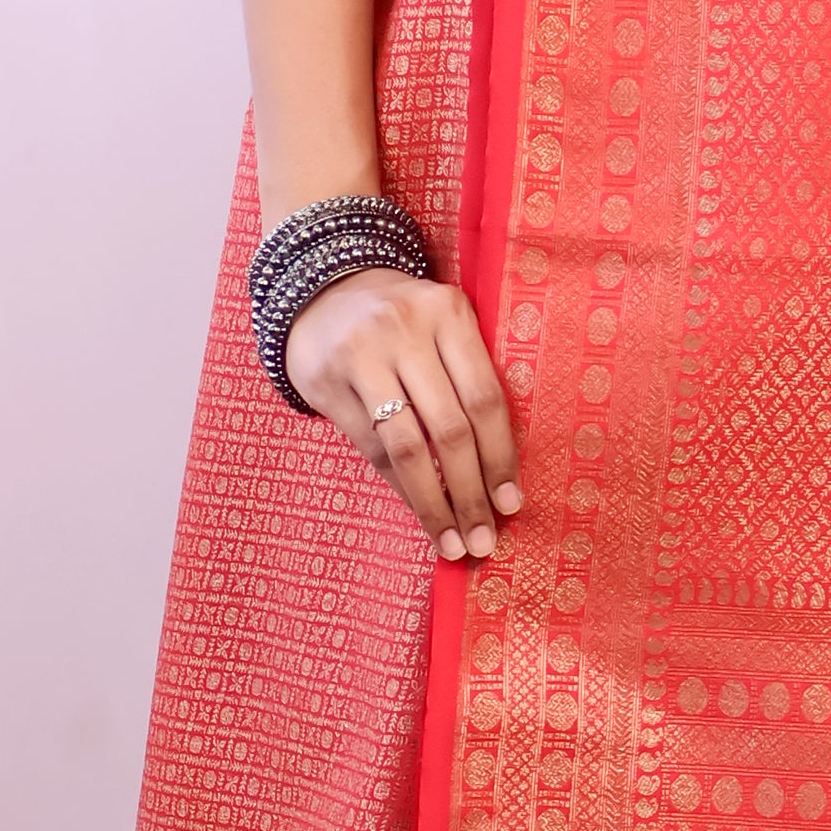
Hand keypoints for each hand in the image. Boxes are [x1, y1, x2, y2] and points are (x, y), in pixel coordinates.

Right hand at [285, 267, 523, 560]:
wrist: (319, 289)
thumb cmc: (401, 321)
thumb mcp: (441, 326)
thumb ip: (467, 377)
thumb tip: (500, 472)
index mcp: (449, 312)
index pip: (485, 397)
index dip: (501, 458)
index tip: (511, 504)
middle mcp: (406, 329)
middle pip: (450, 428)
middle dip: (470, 493)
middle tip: (483, 539)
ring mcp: (363, 354)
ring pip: (408, 446)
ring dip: (434, 504)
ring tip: (451, 541)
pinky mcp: (328, 380)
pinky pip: (372, 448)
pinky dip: (400, 487)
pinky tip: (418, 511)